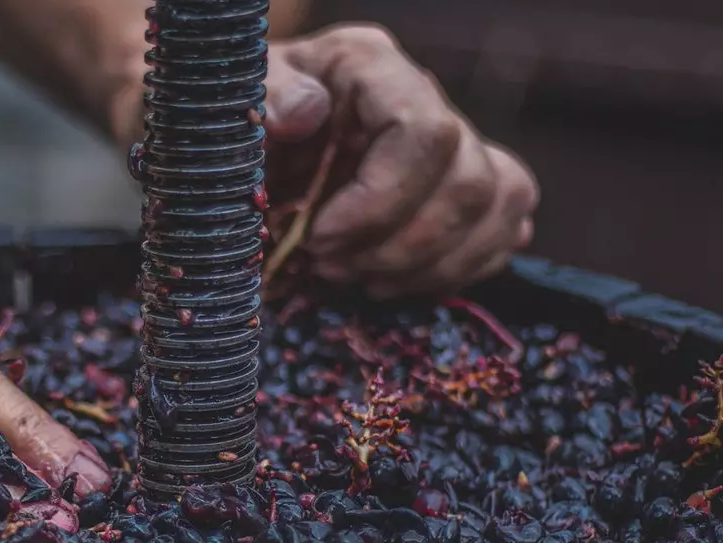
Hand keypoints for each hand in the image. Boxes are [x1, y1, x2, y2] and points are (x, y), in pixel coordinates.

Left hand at [263, 24, 539, 297]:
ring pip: (497, 205)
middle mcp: (424, 99)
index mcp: (370, 69)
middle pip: (469, 182)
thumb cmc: (238, 124)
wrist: (242, 146)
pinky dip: (453, 271)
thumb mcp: (232, 102)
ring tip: (358, 279)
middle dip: (400, 247)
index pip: (425, 132)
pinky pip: (502, 228)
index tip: (318, 239)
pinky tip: (391, 280)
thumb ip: (266, 95)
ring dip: (428, 266)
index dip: (381, 202)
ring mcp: (453, 143)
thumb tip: (304, 111)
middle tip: (329, 267)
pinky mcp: (462, 186)